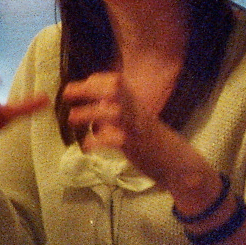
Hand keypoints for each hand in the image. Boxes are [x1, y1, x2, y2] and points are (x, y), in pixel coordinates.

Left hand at [60, 71, 199, 188]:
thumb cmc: (156, 144)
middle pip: (114, 89)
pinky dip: (97, 141)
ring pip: (113, 112)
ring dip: (90, 113)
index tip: (81, 85)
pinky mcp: (136, 147)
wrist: (179, 164)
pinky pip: (115, 139)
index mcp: (137, 104)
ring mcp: (137, 128)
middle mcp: (137, 111)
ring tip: (72, 118)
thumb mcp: (138, 122)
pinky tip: (86, 146)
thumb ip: (121, 112)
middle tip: (66, 94)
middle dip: (88, 89)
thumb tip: (98, 106)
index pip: (117, 81)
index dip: (96, 80)